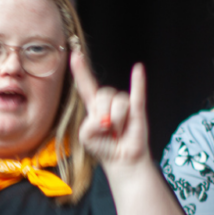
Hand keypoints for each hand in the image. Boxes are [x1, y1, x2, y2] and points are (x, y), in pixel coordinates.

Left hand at [70, 51, 151, 169]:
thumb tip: (105, 118)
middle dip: (103, 113)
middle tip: (107, 130)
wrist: (121, 160)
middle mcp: (109, 101)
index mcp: (93, 105)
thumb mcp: (85, 137)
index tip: (75, 55)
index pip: (86, 84)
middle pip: (103, 94)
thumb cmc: (102, 147)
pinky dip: (138, 81)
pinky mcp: (138, 109)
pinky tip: (138, 69)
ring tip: (119, 131)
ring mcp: (124, 103)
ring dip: (117, 121)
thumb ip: (88, 125)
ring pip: (118, 102)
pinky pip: (138, 92)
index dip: (81, 70)